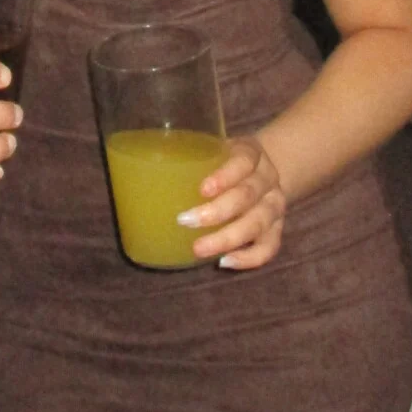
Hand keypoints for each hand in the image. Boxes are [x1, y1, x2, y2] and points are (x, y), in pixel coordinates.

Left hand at [178, 136, 285, 268]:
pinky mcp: (278, 229)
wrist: (263, 170)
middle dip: (218, 212)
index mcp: (251, 154)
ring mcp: (275, 206)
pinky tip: (224, 262)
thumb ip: (188, 157)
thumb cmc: (224, 161)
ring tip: (199, 249)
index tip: (202, 189)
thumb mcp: (212, 149)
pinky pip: (269, 247)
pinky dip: (249, 258)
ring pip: (258, 224)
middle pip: (248, 196)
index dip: (225, 176)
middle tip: (185, 221)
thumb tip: (133, 175)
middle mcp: (267, 180)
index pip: (243, 161)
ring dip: (228, 238)